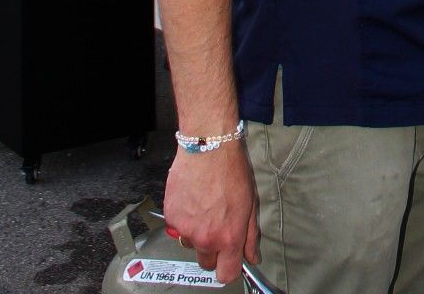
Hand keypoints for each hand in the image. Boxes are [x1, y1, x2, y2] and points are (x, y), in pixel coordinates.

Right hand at [163, 141, 258, 284]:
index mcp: (228, 237)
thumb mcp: (251, 203)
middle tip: (218, 226)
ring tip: (205, 207)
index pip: (225, 275)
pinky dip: (185, 219)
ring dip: (197, 233)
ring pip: (191, 244)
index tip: (229, 260)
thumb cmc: (232, 171)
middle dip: (213, 250)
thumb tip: (252, 257)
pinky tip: (193, 199)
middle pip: (207, 262)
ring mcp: (186, 230)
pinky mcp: (172, 218)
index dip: (228, 269)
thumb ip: (251, 236)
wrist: (208, 148)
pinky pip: (178, 228)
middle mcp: (206, 239)